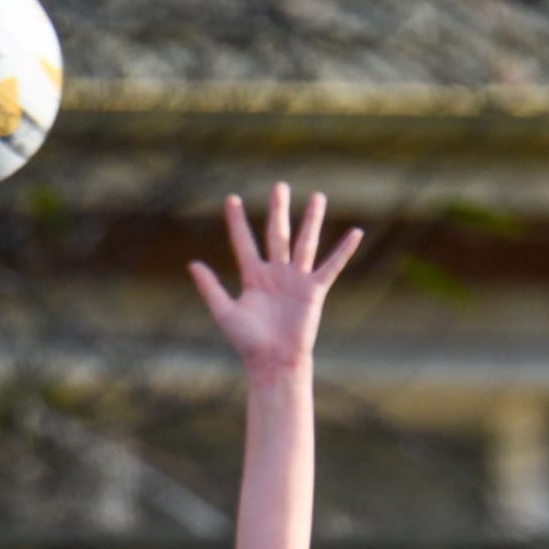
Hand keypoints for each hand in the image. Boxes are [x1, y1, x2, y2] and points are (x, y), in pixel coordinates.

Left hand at [189, 185, 360, 379]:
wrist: (274, 362)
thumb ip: (210, 287)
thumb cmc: (248, 342)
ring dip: (311, 220)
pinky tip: (356, 233)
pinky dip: (344, 251)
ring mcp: (296, 280)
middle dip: (278, 210)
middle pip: (277, 234)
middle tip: (279, 186)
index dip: (237, 222)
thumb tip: (193, 264)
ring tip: (317, 197)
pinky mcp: (314, 290)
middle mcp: (276, 273)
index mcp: (254, 277)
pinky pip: (331, 266)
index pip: (244, 242)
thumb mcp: (225, 312)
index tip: (231, 199)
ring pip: (304, 243)